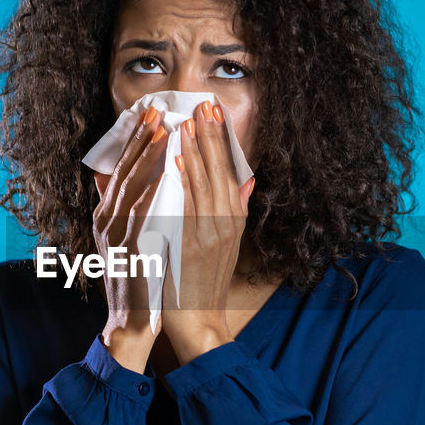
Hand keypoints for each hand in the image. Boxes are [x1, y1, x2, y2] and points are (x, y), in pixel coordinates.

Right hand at [93, 106, 167, 371]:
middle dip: (140, 140)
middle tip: (156, 111)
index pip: (121, 170)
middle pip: (123, 173)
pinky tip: (163, 179)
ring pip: (131, 189)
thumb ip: (120, 209)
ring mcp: (116, 238)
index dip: (135, 140)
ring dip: (146, 159)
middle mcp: (107, 223)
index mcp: (108, 217)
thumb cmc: (135, 281)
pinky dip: (151, 197)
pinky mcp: (130, 256)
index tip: (150, 114)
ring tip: (162, 132)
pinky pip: (141, 221)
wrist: (132, 324)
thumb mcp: (123, 240)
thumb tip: (110, 178)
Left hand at [162, 100, 255, 364]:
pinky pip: (188, 204)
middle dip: (211, 135)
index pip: (229, 169)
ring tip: (190, 120)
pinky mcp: (193, 243)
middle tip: (204, 103)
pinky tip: (177, 160)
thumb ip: (236, 210)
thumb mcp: (228, 245)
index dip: (222, 139)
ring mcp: (210, 232)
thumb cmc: (206, 283)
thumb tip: (247, 180)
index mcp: (232, 219)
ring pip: (204, 181)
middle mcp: (226, 222)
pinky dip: (184, 180)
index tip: (214, 111)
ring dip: (197, 148)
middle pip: (220, 169)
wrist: (198, 321)